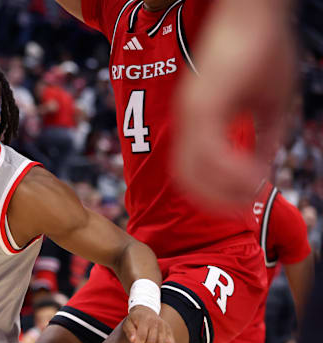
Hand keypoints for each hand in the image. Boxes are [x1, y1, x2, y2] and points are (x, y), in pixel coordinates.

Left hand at [121, 306, 174, 342]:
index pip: (142, 336)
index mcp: (145, 320)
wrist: (146, 310)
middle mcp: (156, 323)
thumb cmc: (135, 319)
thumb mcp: (128, 322)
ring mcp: (165, 327)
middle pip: (152, 341)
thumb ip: (129, 331)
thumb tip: (133, 341)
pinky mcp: (170, 332)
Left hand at [174, 0, 293, 207]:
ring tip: (250, 196)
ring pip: (195, 172)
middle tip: (242, 209)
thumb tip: (261, 172)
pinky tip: (253, 177)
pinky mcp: (202, 105)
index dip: (215, 193)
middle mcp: (189, 120)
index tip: (241, 202)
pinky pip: (209, 153)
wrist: (253, 15)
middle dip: (216, 201)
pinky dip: (230, 174)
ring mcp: (192, 113)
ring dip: (223, 192)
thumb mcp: (268, 104)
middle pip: (188, 180)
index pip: (194, 171)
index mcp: (198, 119)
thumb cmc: (262, 51)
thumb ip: (263, 138)